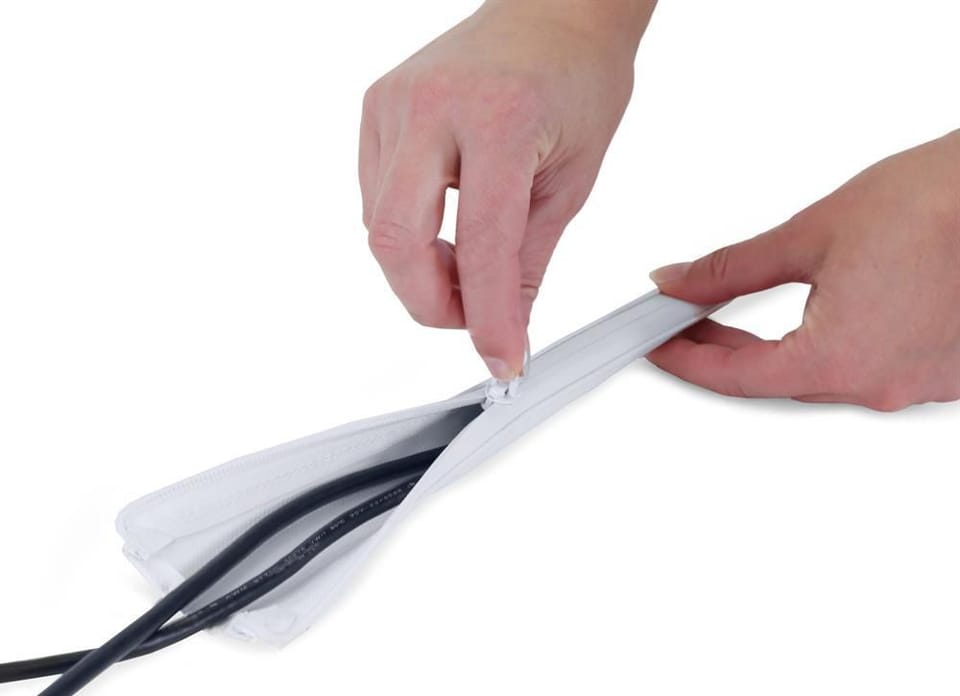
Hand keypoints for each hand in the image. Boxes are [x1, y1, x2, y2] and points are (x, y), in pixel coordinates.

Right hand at [360, 0, 652, 378]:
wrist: (553, 11)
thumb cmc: (576, 80)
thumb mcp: (571, 182)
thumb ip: (528, 262)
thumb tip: (504, 329)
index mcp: (498, 118)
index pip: (482, 245)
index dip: (488, 318)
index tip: (501, 359)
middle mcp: (432, 105)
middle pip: (397, 242)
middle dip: (431, 303)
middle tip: (473, 317)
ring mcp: (393, 104)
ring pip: (382, 228)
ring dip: (422, 270)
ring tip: (470, 264)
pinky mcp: (374, 111)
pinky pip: (376, 201)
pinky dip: (409, 235)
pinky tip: (446, 226)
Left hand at [649, 131, 959, 410]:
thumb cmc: (945, 203)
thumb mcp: (816, 232)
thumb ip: (734, 268)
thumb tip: (679, 282)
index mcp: (838, 361)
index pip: (733, 378)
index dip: (684, 362)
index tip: (654, 346)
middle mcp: (877, 386)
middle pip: (773, 380)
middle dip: (721, 354)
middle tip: (684, 324)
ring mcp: (913, 385)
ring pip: (819, 376)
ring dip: (773, 351)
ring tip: (734, 318)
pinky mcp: (941, 372)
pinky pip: (865, 368)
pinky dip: (828, 346)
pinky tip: (813, 319)